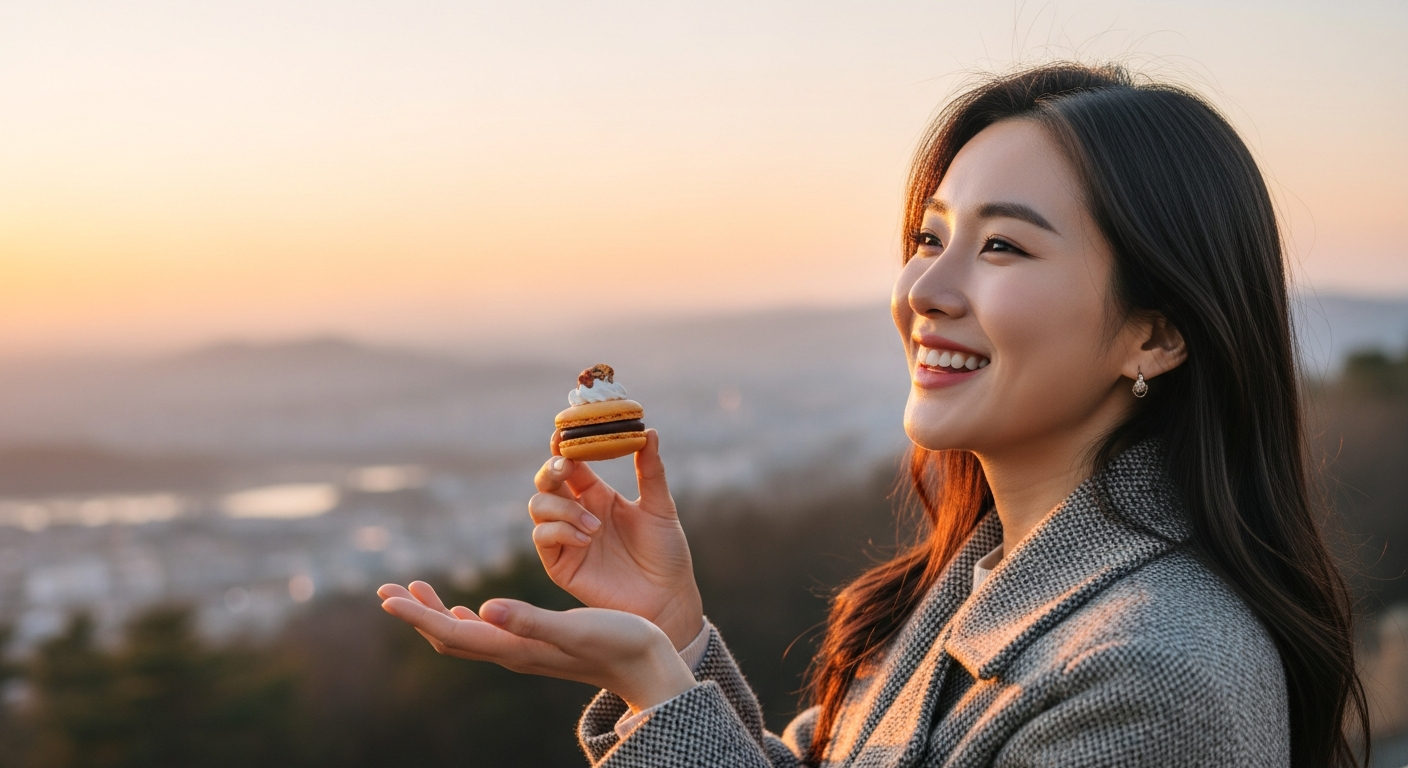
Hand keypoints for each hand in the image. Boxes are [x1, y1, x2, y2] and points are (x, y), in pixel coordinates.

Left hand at [377, 581, 695, 712]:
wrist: (649, 667)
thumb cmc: (619, 643)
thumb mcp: (575, 628)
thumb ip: (530, 621)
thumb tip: (483, 610)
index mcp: (515, 647)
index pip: (452, 633)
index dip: (417, 615)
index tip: (386, 598)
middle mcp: (512, 651)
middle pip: (449, 636)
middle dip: (416, 613)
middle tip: (386, 590)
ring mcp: (523, 650)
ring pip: (465, 635)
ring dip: (436, 613)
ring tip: (413, 591)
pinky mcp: (537, 644)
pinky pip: (488, 633)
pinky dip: (466, 617)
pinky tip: (467, 609)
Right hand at [529, 430, 703, 649]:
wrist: (668, 599)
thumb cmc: (667, 554)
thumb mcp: (661, 507)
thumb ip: (651, 470)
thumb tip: (649, 431)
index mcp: (598, 495)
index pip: (571, 464)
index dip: (564, 447)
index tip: (564, 432)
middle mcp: (578, 513)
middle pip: (546, 482)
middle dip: (551, 469)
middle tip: (567, 466)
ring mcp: (566, 539)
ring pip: (538, 507)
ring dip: (562, 508)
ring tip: (595, 524)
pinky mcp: (561, 565)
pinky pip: (543, 538)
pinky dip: (560, 531)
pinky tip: (587, 537)